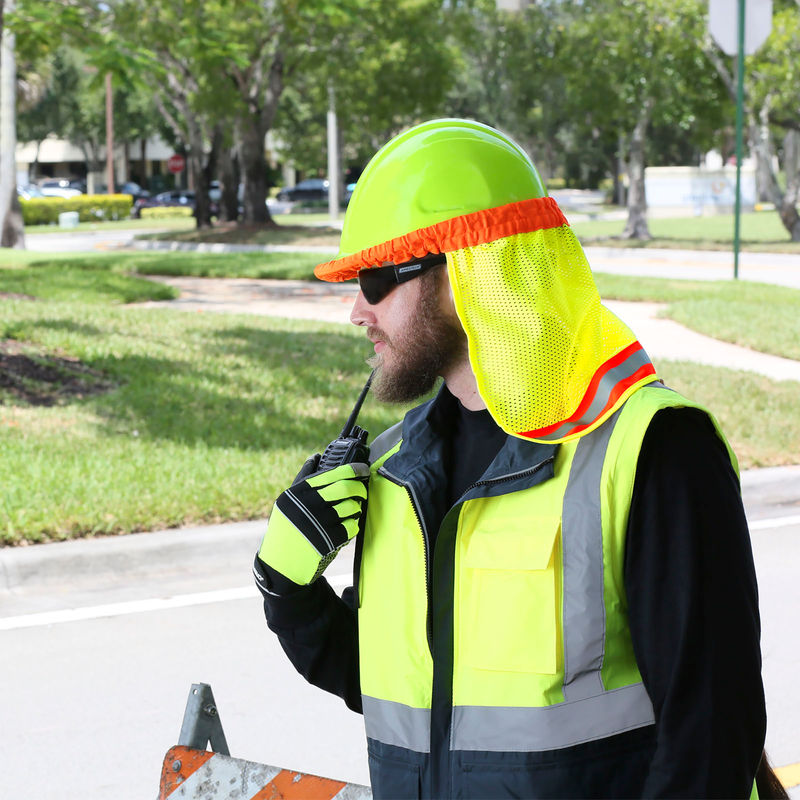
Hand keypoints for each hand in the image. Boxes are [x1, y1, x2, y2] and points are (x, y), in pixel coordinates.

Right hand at [256, 457, 369, 585]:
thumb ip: (302, 478)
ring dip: (357, 507)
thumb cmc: (285, 529)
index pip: (332, 474)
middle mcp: (309, 506)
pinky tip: (348, 525)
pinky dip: (353, 524)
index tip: (363, 469)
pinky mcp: (329, 541)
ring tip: (353, 509)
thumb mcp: (287, 502)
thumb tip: (316, 457)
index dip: (353, 469)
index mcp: (299, 493)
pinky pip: (352, 526)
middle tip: (362, 490)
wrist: (281, 564)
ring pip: (351, 507)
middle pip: (345, 488)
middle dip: (359, 488)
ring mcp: (320, 523)